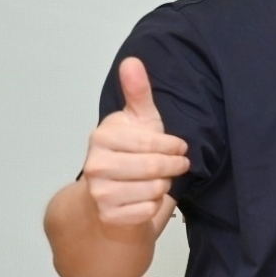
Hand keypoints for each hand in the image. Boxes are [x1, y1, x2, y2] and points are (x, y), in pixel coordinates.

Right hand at [82, 58, 186, 232]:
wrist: (108, 197)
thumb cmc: (130, 153)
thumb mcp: (139, 120)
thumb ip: (138, 91)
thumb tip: (132, 61)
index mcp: (102, 136)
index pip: (150, 141)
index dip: (172, 145)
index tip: (180, 147)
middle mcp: (94, 164)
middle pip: (153, 167)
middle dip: (172, 166)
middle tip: (177, 165)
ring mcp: (99, 192)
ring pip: (153, 189)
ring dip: (164, 186)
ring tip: (159, 180)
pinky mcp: (107, 215)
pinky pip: (147, 210)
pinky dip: (154, 205)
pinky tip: (146, 198)